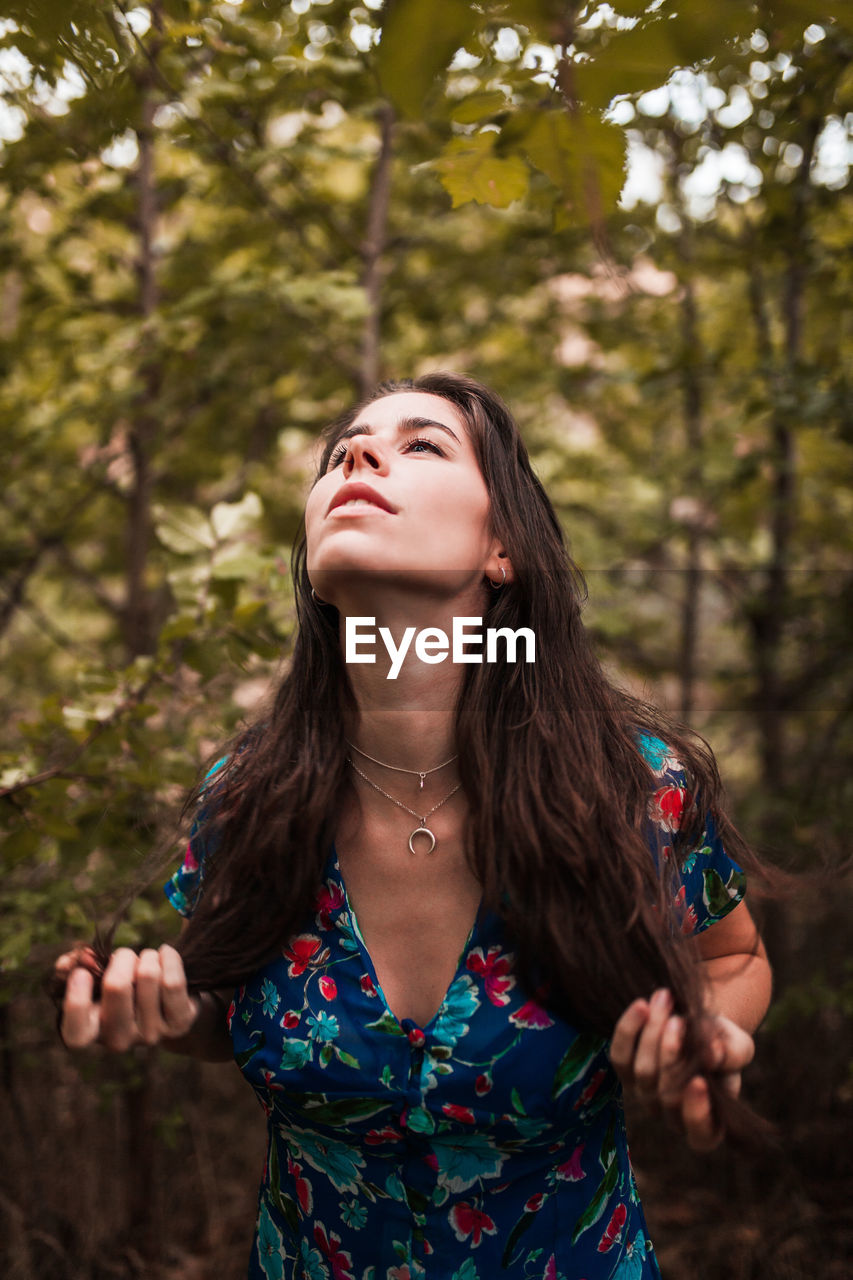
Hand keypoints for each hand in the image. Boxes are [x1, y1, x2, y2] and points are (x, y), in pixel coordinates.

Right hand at [55, 944, 198, 1050]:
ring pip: (148, 976)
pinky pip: (173, 982)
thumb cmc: (123, 985)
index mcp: (91, 1032)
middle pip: (117, 986)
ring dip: (147, 957)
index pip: (77, 1034)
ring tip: (148, 959)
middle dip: (123, 958)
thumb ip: (78, 966)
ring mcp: (150, 1034)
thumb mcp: (97, 977)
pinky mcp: (179, 1023)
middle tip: (127, 956)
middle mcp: (119, 1040)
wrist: (167, 999)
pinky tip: (166, 954)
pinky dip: (170, 959)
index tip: (83, 973)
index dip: (77, 1002)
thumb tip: (79, 959)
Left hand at [609, 988, 754, 1150]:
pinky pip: (620, 1056)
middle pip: (667, 1093)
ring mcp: (646, 1097)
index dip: (697, 1111)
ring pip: (643, 1071)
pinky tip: (641, 1005)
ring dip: (653, 1032)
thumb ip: (733, 1053)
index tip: (699, 1081)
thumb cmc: (723, 1043)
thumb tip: (713, 1054)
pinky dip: (628, 1029)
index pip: (701, 1134)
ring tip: (664, 1000)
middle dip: (672, 1052)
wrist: (697, 1024)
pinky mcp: (625, 1074)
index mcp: (708, 1124)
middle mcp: (673, 1117)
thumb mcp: (737, 1045)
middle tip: (679, 1020)